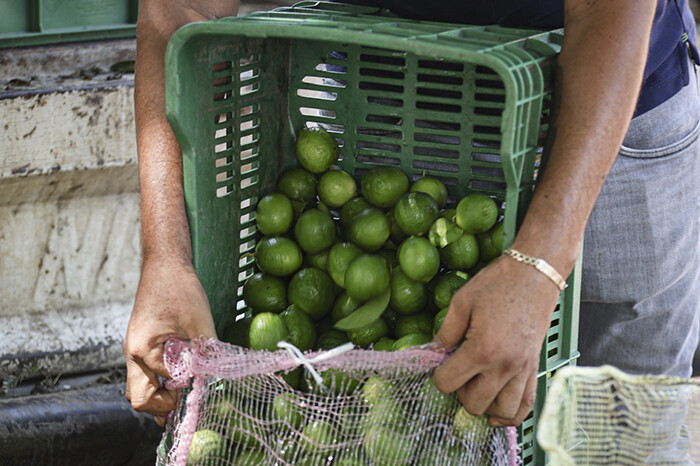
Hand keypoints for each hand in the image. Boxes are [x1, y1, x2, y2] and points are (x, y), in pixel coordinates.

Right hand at [123, 257, 215, 424]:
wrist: (165, 265)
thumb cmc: (179, 288)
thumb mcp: (200, 321)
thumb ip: (206, 351)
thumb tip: (214, 376)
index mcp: (143, 349)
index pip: (165, 384)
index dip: (186, 388)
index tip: (204, 385)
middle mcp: (133, 353)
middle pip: (139, 398)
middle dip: (163, 405)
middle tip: (186, 401)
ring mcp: (134, 350)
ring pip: (140, 388)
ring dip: (160, 395)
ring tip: (185, 392)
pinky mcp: (141, 345)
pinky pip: (145, 374)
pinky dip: (160, 381)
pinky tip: (180, 376)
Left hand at [433, 255, 559, 425]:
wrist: (535, 273)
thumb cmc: (498, 283)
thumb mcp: (461, 303)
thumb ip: (445, 332)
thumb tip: (433, 353)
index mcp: (481, 349)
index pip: (448, 383)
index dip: (438, 375)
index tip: (440, 363)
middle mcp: (504, 366)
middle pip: (473, 404)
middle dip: (459, 392)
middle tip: (457, 372)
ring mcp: (522, 370)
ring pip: (500, 411)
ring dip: (484, 404)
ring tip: (476, 386)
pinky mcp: (534, 368)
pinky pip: (526, 405)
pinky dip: (511, 414)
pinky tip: (497, 410)